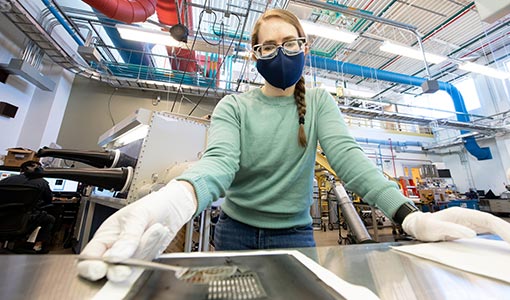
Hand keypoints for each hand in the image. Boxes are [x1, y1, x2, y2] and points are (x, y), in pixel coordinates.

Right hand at [76, 180, 196, 281]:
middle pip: (108, 269)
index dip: (90, 266)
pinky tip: (158, 234)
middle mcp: (115, 249)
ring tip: (155, 230)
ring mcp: (130, 257)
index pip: (89, 257)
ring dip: (143, 252)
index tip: (100, 268)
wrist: (173, 207)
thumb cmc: (152, 206)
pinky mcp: (144, 262)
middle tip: (126, 268)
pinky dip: (152, 252)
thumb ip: (127, 237)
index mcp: (105, 236)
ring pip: (129, 268)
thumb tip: (114, 257)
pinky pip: (145, 265)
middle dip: (116, 270)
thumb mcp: (138, 216)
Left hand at [402, 207, 509, 242]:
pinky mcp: (467, 229)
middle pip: (492, 222)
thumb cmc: (424, 226)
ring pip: (492, 226)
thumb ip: (452, 229)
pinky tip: (504, 242)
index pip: (487, 219)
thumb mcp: (435, 228)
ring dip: (504, 233)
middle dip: (507, 231)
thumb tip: (472, 234)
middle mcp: (467, 216)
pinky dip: (497, 236)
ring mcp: (468, 222)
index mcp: (461, 214)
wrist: (417, 226)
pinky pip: (486, 232)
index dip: (501, 227)